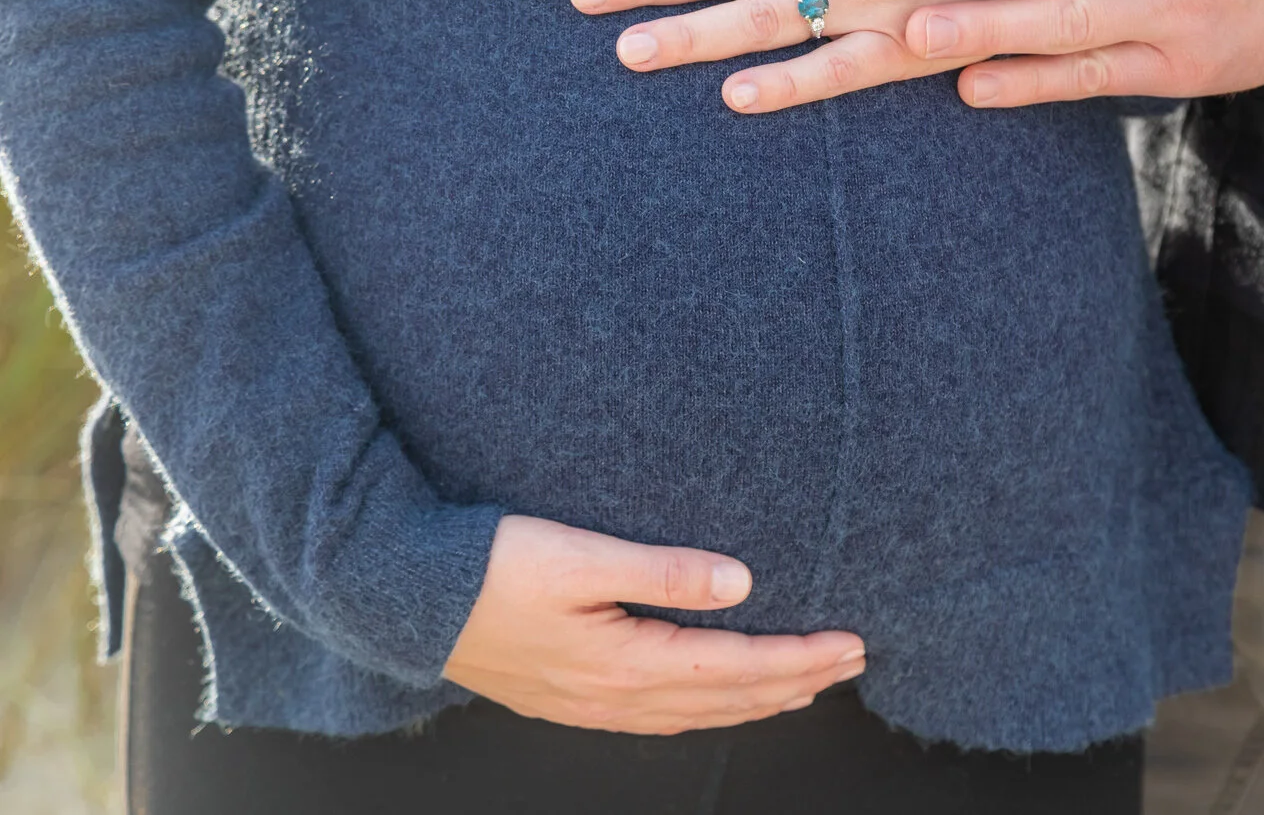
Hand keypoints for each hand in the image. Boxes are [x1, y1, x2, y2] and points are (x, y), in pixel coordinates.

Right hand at [442, 515, 865, 734]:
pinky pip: (659, 718)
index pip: (737, 667)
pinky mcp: (569, 700)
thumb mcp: (581, 554)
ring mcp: (589, 706)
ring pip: (696, 714)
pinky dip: (706, 710)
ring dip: (757, 701)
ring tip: (804, 687)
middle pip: (727, 698)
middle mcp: (613, 698)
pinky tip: (717, 701)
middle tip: (852, 663)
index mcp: (625, 663)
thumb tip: (744, 582)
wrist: (401, 596)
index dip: (800, 658)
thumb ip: (664, 570)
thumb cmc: (488, 565)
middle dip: (796, 682)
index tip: (852, 643)